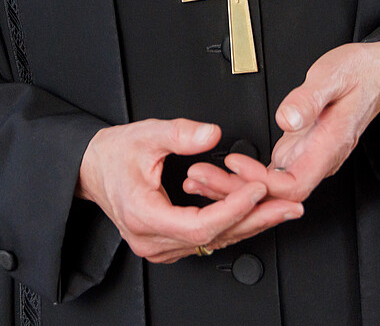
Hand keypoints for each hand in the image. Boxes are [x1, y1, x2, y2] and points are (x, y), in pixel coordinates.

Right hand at [78, 118, 302, 262]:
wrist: (91, 168)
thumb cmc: (113, 155)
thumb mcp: (146, 134)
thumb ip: (181, 134)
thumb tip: (212, 134)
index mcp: (144, 216)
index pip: (199, 225)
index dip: (233, 209)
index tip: (258, 189)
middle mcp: (152, 240)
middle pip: (213, 238)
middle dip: (256, 220)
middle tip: (288, 206)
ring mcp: (159, 246)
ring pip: (213, 242)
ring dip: (250, 224)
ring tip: (282, 209)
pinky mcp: (167, 243)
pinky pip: (206, 239)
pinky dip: (233, 224)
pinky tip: (256, 214)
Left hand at [184, 42, 379, 206]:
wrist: (379, 71)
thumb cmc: (360, 73)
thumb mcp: (333, 77)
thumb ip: (309, 99)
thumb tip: (287, 118)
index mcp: (329, 147)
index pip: (292, 185)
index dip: (260, 182)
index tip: (234, 163)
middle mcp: (318, 158)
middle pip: (275, 193)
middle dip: (236, 191)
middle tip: (199, 178)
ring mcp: (309, 155)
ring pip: (270, 187)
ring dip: (235, 187)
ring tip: (200, 179)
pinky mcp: (300, 148)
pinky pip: (270, 173)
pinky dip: (244, 175)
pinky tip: (222, 171)